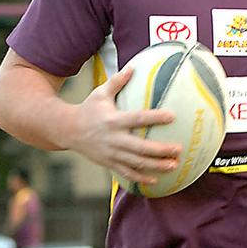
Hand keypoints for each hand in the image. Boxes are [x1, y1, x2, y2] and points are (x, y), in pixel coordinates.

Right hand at [69, 67, 181, 184]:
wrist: (67, 130)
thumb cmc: (88, 109)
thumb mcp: (100, 93)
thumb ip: (117, 82)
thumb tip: (133, 67)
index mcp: (113, 121)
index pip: (138, 118)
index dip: (155, 117)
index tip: (172, 116)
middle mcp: (113, 139)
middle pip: (141, 147)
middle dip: (161, 150)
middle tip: (179, 149)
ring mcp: (111, 154)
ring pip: (137, 163)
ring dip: (156, 166)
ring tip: (174, 165)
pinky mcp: (109, 163)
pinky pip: (127, 174)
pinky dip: (141, 179)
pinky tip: (156, 181)